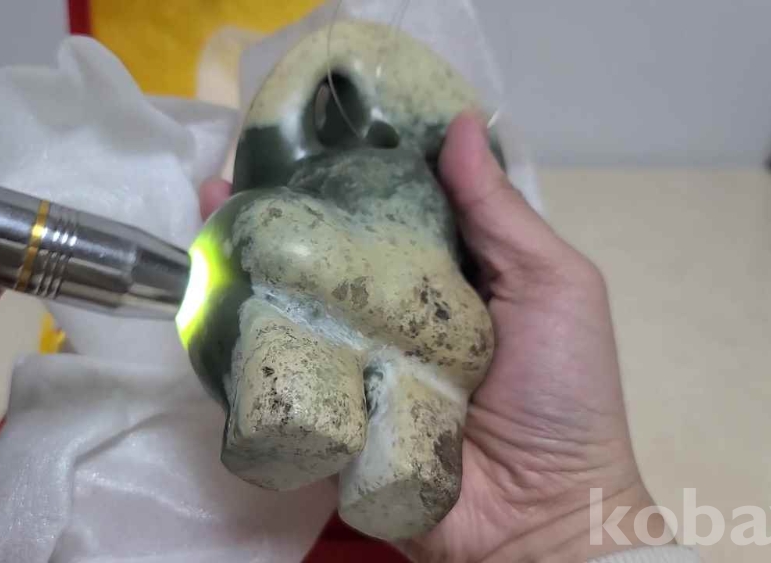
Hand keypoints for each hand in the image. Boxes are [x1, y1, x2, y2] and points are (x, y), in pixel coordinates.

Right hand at [200, 112, 665, 561]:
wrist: (541, 517)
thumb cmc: (563, 393)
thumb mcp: (554, 287)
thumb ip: (501, 215)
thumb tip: (459, 126)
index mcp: (446, 274)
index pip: (387, 210)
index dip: (346, 172)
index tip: (302, 136)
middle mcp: (393, 312)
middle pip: (329, 253)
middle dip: (279, 213)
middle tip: (232, 180)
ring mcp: (357, 362)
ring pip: (296, 305)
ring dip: (248, 264)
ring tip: (207, 222)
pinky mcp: (332, 413)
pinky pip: (284, 371)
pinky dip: (246, 338)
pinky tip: (209, 297)